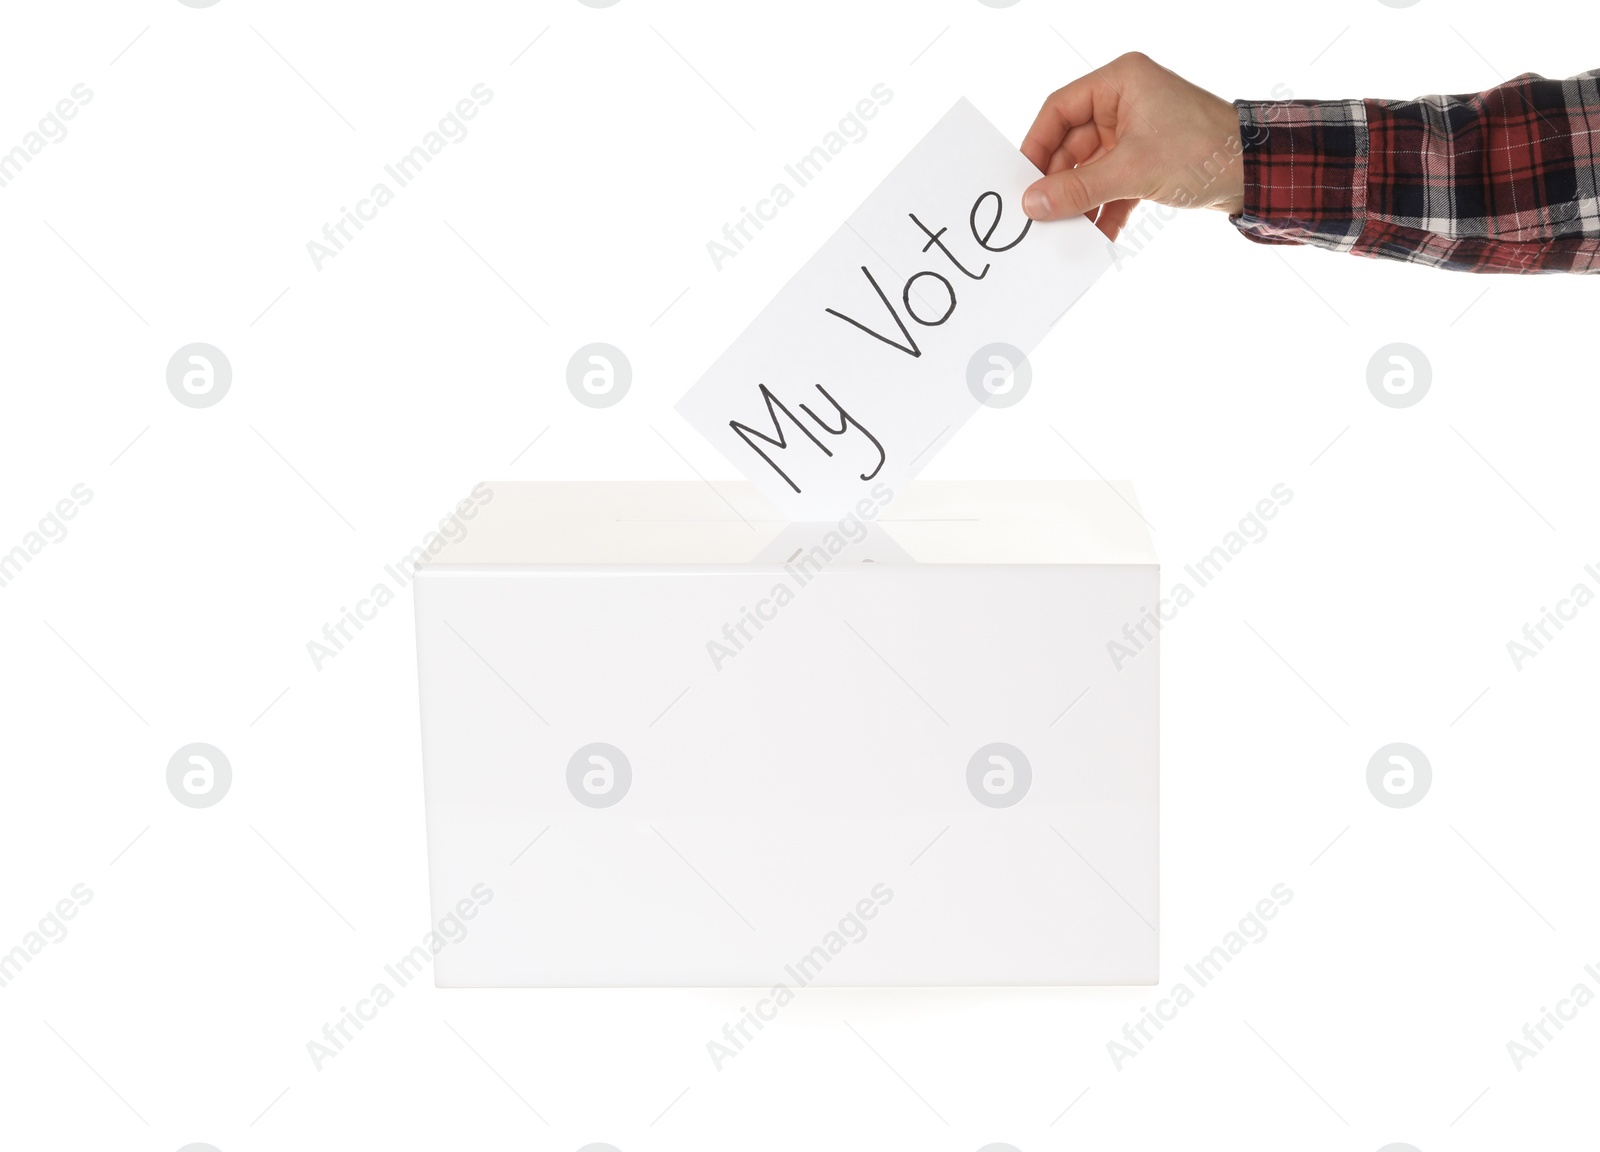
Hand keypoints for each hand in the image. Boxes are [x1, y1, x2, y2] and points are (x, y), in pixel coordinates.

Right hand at [1020, 52, 1244, 239]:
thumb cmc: (1204, 150)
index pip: (1059, 110)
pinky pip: (1113, 184)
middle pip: (1072, 144)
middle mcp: (1125, 102)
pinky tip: (1099, 234)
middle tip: (1042, 215)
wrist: (1258, 173)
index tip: (1022, 180)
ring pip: (1092, 169)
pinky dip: (1106, 209)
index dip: (1036, 146)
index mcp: (1120, 83)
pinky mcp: (1148, 160)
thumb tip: (1034, 203)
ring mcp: (1136, 132)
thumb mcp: (1133, 171)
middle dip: (1061, 183)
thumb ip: (1079, 188)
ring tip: (1068, 230)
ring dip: (1082, 201)